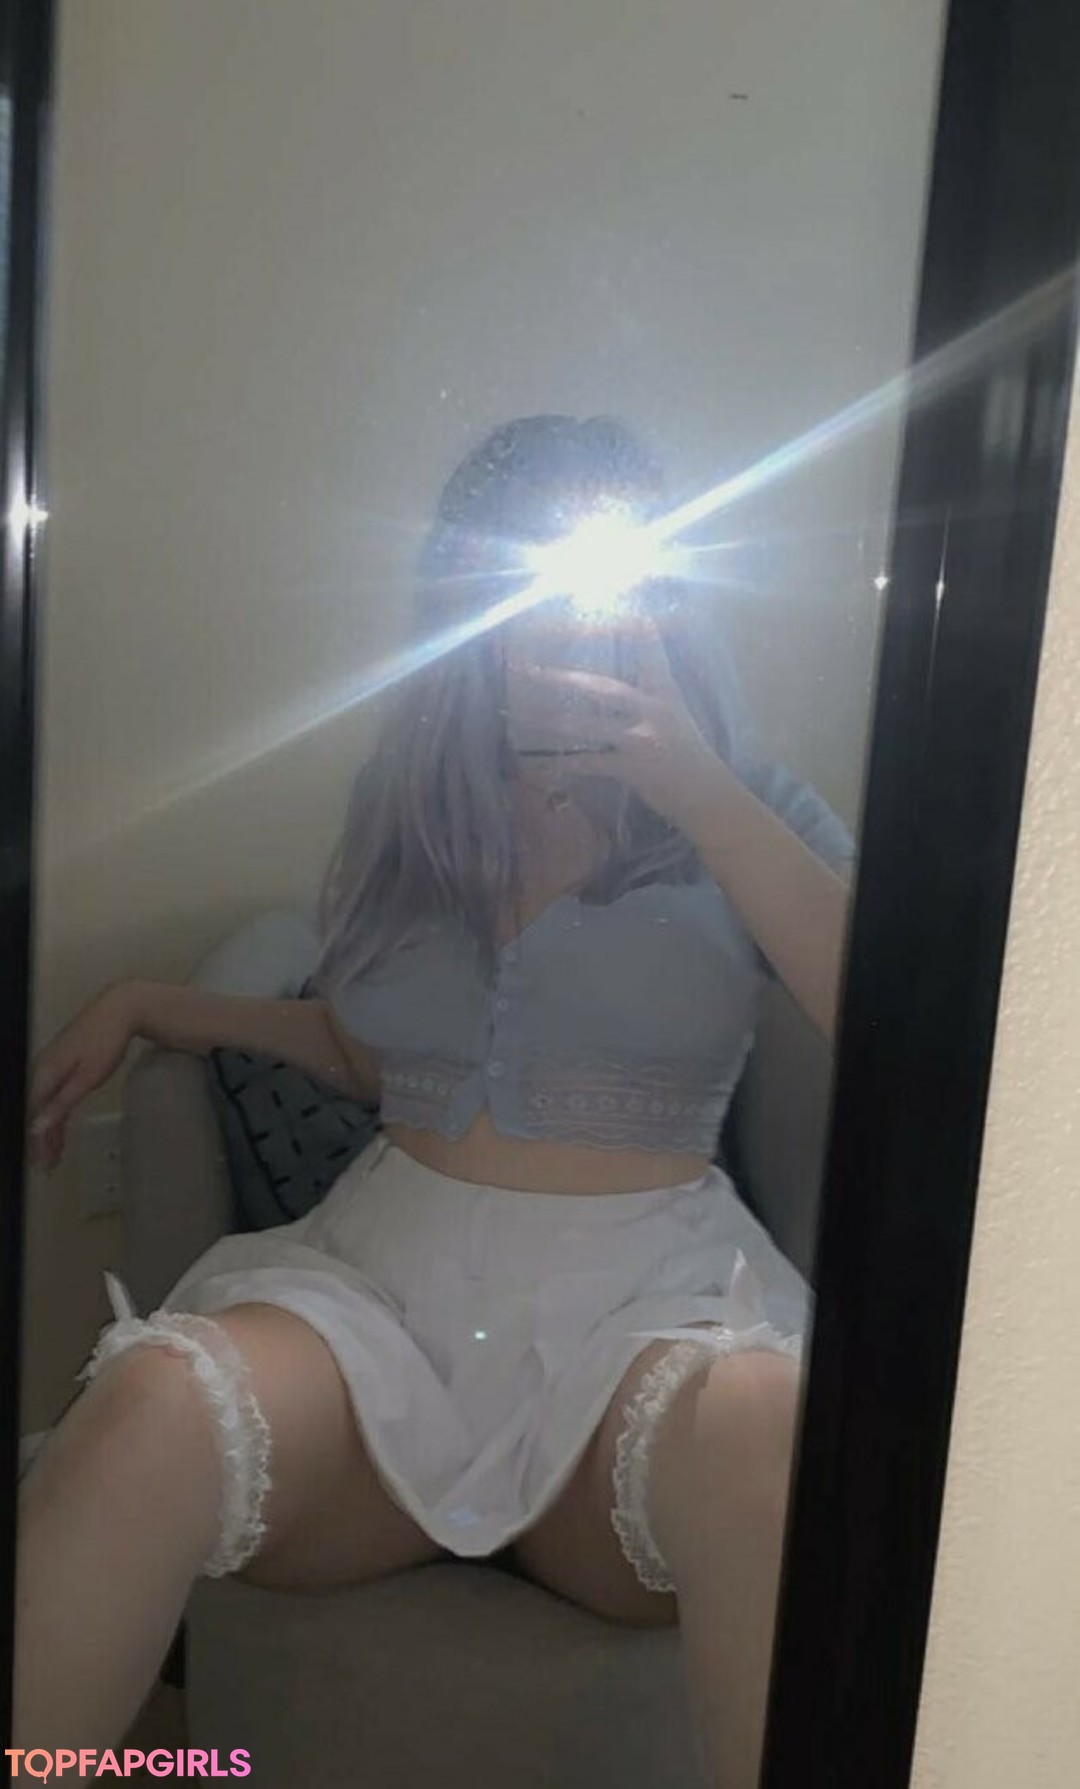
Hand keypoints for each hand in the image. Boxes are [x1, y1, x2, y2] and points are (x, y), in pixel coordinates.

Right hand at [28, 983, 140, 1170]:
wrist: (119, 1009)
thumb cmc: (105, 1042)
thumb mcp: (86, 1078)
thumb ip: (61, 1103)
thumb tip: (36, 1127)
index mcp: (44, 1073)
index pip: (32, 1114)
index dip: (34, 1140)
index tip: (39, 1162)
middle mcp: (42, 1070)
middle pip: (36, 1111)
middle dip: (40, 1140)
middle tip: (47, 1166)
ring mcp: (52, 1066)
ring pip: (46, 1105)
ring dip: (49, 1130)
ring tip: (54, 1156)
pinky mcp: (64, 1064)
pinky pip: (55, 1095)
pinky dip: (57, 1114)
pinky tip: (60, 1131)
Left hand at [506, 628, 721, 827]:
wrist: (709, 797)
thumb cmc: (690, 758)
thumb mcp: (678, 717)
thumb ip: (651, 696)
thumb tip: (613, 685)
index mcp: (665, 695)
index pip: (650, 654)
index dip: (636, 630)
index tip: (621, 603)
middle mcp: (652, 711)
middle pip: (600, 687)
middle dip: (560, 678)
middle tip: (525, 668)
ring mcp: (640, 740)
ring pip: (584, 726)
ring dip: (547, 722)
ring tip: (516, 714)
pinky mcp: (631, 768)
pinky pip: (587, 763)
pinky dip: (562, 766)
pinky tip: (541, 766)